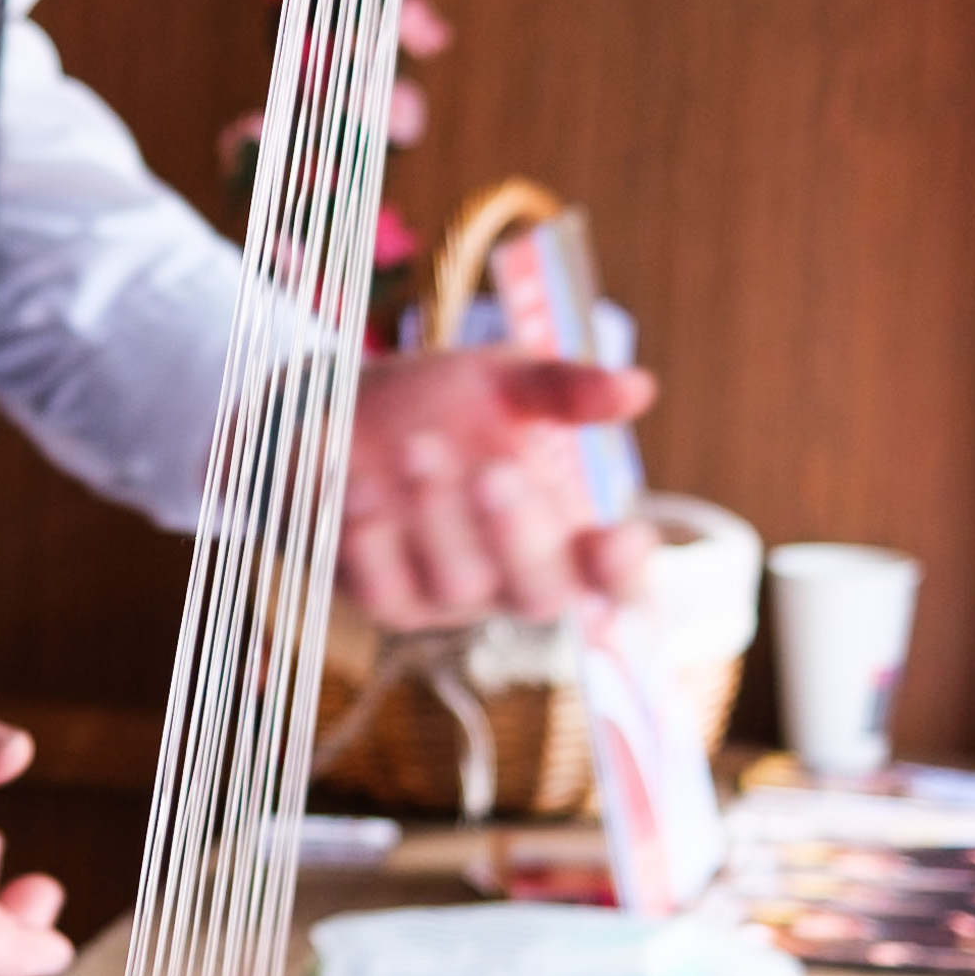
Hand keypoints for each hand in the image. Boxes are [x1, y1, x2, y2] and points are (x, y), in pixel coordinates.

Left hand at [339, 350, 660, 631]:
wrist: (337, 408)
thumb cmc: (438, 406)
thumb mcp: (505, 381)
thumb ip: (565, 390)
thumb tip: (637, 389)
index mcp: (558, 534)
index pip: (611, 579)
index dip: (624, 573)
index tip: (624, 538)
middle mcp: (506, 577)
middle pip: (538, 593)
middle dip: (518, 534)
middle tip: (495, 471)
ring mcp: (439, 595)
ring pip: (456, 586)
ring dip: (439, 519)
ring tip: (417, 448)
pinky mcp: (374, 594)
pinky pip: (379, 589)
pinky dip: (370, 541)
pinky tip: (361, 489)